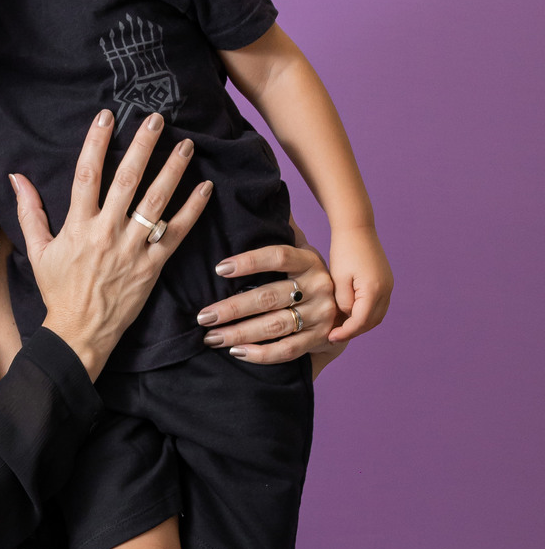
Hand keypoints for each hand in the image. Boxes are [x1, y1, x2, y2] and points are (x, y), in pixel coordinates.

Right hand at [13, 110, 212, 380]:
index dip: (96, 142)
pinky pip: (176, 234)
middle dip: (143, 146)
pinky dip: (192, 210)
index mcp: (78, 226)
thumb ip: (29, 211)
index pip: (87, 174)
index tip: (107, 116)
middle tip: (158, 119)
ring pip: (156, 202)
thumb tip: (16, 177)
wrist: (80, 332)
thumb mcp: (38, 250)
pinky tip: (205, 187)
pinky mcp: (152, 267)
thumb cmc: (58, 290)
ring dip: (173, 170)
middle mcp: (107, 233)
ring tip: (187, 145)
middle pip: (127, 180)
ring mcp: (132, 249)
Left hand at [197, 244, 343, 369]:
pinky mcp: (321, 340)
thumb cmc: (307, 278)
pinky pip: (286, 350)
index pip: (277, 256)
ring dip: (239, 333)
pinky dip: (260, 354)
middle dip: (232, 308)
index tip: (219, 268)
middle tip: (203, 315)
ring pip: (274, 326)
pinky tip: (236, 352)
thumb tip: (262, 195)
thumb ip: (281, 231)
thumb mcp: (299, 253)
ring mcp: (322, 315)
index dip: (249, 261)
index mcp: (310, 260)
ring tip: (211, 336)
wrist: (346, 310)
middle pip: (268, 297)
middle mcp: (319, 286)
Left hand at [327, 225, 392, 341]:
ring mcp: (389, 286)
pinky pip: (378, 306)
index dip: (346, 332)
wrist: (357, 228)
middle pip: (372, 322)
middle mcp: (386, 290)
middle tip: (335, 336)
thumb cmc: (343, 251)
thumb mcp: (338, 279)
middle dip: (354, 331)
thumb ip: (342, 302)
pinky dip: (366, 314)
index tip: (331, 338)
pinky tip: (349, 314)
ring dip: (361, 324)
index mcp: (374, 290)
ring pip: (377, 315)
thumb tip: (347, 318)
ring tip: (341, 327)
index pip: (361, 322)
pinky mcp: (386, 282)